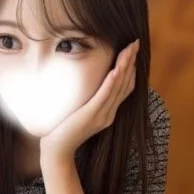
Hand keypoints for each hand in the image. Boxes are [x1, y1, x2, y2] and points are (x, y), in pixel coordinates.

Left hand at [40, 40, 139, 161]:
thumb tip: (89, 87)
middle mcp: (109, 113)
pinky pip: (103, 97)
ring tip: (129, 49)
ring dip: (124, 66)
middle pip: (125, 84)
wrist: (58, 150)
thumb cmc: (66, 131)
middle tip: (135, 43)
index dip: (130, 69)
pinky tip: (116, 70)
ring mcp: (101, 115)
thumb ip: (90, 102)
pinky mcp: (91, 115)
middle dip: (130, 62)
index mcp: (108, 112)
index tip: (132, 51)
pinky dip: (111, 83)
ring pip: (117, 87)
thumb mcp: (81, 114)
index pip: (125, 88)